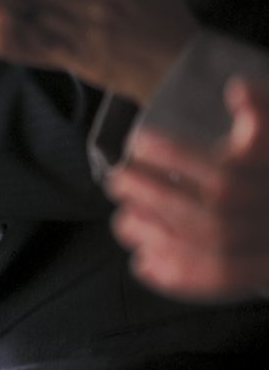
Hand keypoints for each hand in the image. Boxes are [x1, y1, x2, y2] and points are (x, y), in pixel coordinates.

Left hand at [108, 78, 268, 300]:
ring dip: (159, 236)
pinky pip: (219, 280)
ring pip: (211, 251)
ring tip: (124, 220)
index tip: (139, 141)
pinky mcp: (265, 274)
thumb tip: (237, 88)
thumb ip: (260, 116)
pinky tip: (142, 264)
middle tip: (116, 178)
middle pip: (211, 218)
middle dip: (155, 197)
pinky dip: (178, 276)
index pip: (223, 175)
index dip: (177, 157)